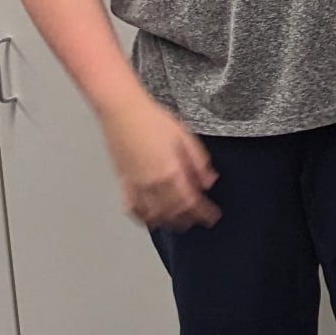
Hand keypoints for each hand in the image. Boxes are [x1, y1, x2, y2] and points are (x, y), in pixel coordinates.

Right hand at [102, 95, 219, 229]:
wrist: (123, 111)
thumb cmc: (153, 120)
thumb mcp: (186, 137)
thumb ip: (199, 162)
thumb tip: (208, 182)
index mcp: (171, 172)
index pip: (191, 202)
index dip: (204, 213)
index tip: (212, 217)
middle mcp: (152, 184)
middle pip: (173, 212)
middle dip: (188, 220)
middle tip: (199, 221)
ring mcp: (135, 185)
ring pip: (153, 215)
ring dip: (168, 222)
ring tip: (180, 223)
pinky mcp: (123, 182)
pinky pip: (133, 208)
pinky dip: (143, 217)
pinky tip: (151, 219)